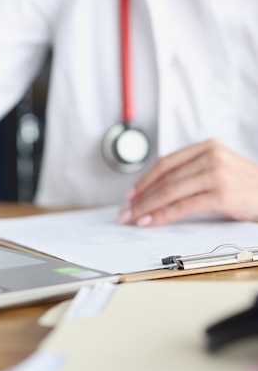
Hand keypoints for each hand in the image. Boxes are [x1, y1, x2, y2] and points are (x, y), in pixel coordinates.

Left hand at [119, 139, 257, 225]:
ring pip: (169, 192)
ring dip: (146, 208)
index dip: (144, 181)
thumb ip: (192, 171)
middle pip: (164, 178)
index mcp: (207, 147)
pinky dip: (162, 216)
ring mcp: (216, 174)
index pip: (165, 163)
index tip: (130, 195)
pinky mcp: (221, 194)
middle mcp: (210, 156)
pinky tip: (150, 222)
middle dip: (140, 198)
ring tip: (132, 219)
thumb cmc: (247, 186)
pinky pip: (183, 206)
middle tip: (125, 212)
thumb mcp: (220, 168)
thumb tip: (155, 190)